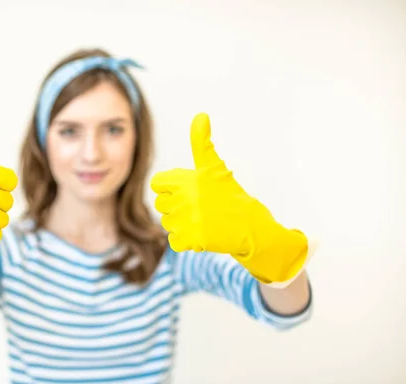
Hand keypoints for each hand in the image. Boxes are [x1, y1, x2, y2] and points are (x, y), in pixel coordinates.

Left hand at [150, 113, 308, 283]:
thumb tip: (201, 115)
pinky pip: (174, 241)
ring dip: (181, 224)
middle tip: (198, 207)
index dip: (168, 187)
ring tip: (202, 220)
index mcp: (187, 180)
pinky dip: (186, 240)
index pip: (157, 183)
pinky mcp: (192, 239)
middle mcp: (185, 199)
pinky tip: (201, 233)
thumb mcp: (215, 168)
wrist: (252, 228)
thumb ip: (202, 143)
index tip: (185, 191)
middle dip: (175, 206)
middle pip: (161, 204)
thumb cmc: (231, 195)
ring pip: (167, 223)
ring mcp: (187, 220)